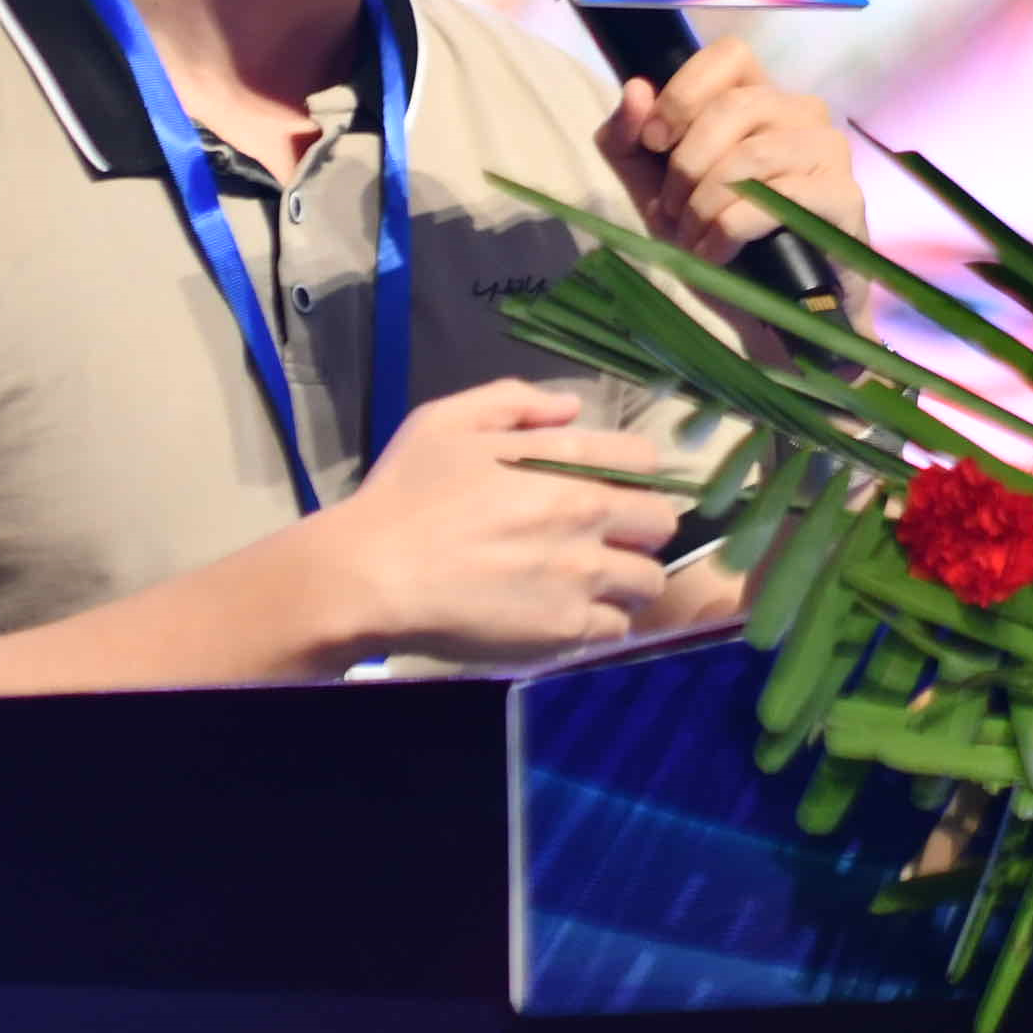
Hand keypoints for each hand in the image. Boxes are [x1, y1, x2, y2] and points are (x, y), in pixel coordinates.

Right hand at [314, 378, 684, 663]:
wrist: (371, 574)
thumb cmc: (404, 493)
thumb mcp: (445, 420)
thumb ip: (514, 402)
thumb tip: (571, 408)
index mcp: (563, 462)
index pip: (643, 459)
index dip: (631, 471)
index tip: (609, 485)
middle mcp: (586, 517)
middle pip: (661, 522)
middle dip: (639, 527)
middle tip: (605, 537)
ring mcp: (580, 577)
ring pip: (648, 582)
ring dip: (627, 580)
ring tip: (591, 583)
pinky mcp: (565, 630)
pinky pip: (617, 629)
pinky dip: (601, 623)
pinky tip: (568, 615)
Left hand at [602, 37, 865, 262]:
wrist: (769, 309)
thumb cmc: (714, 236)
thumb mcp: (653, 187)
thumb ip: (629, 139)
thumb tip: (636, 89)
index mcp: (759, 98)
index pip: (730, 54)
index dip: (684, 92)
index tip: (655, 142)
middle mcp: (802, 112)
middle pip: (734, 106)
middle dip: (687, 163)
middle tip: (670, 210)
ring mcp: (828, 151)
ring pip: (754, 154)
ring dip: (706, 202)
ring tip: (691, 238)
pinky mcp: (844, 197)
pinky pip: (778, 198)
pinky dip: (732, 228)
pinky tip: (716, 253)